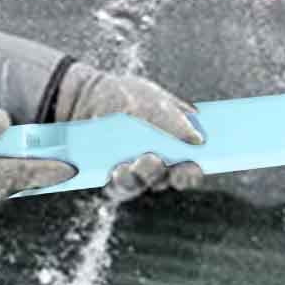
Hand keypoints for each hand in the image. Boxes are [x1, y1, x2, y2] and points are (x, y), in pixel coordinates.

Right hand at [0, 109, 74, 231]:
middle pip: (23, 177)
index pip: (42, 168)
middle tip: (63, 159)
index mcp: (0, 173)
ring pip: (2, 183)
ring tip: (24, 161)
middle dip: (43, 167)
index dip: (64, 164)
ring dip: (15, 172)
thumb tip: (6, 122)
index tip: (83, 164)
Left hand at [55, 62, 205, 201]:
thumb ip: (175, 120)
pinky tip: (119, 169)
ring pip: (146, 184)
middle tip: (168, 164)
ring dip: (146, 174)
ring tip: (138, 160)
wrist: (85, 95)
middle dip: (173, 175)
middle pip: (171, 179)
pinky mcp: (110, 177)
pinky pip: (121, 189)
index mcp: (171, 143)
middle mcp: (155, 160)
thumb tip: (199, 140)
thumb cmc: (124, 96)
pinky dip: (123, 181)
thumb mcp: (152, 100)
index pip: (189, 164)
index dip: (194, 169)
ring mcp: (133, 170)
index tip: (194, 165)